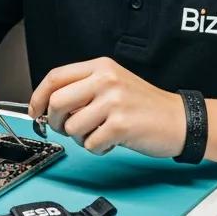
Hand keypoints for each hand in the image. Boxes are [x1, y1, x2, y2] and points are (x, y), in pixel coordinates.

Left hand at [27, 57, 185, 157]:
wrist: (180, 119)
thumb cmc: (146, 106)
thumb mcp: (114, 83)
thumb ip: (84, 88)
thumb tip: (49, 105)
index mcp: (101, 67)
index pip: (55, 77)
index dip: (38, 97)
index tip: (36, 111)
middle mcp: (106, 80)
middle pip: (57, 102)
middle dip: (57, 122)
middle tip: (69, 128)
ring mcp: (114, 101)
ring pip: (72, 127)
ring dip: (81, 138)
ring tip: (100, 134)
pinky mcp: (120, 125)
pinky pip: (90, 144)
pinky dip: (97, 148)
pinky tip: (112, 142)